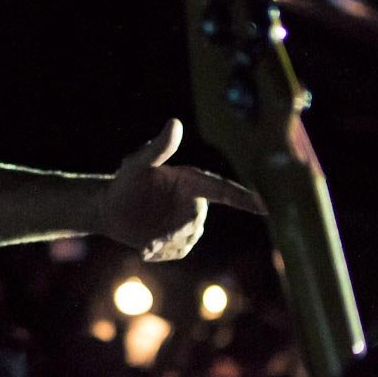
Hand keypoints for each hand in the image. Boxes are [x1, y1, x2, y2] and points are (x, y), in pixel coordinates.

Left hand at [99, 119, 263, 261]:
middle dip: (175, 234)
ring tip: (145, 241)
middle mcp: (195, 202)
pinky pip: (177, 252)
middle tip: (152, 241)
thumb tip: (175, 123)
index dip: (245, 199)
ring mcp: (189, 223)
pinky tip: (145, 247)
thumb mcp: (137, 164)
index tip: (266, 207)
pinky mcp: (180, 241)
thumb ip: (157, 148)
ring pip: (187, 240)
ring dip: (165, 244)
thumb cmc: (124, 182)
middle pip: (196, 224)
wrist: (111, 209)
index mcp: (192, 181)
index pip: (223, 190)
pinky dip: (161, 253)